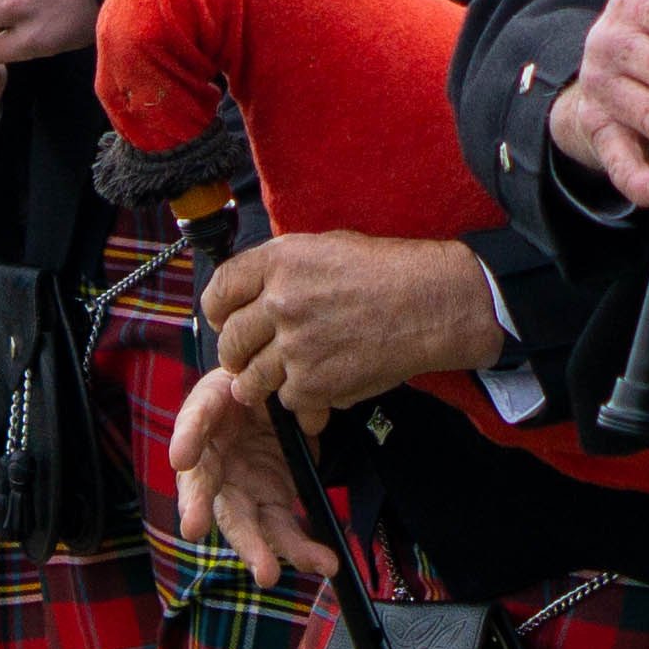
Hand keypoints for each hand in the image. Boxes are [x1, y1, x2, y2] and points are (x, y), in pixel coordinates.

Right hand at [162, 366, 339, 585]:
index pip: (195, 422)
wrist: (270, 401)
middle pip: (207, 490)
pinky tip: (325, 563)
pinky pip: (283, 531)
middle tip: (193, 527)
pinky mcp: (270, 503)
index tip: (181, 456)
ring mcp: (241, 489)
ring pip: (245, 523)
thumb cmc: (254, 383)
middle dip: (201, 510)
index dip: (187, 437)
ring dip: (258, 550)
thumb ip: (264, 388)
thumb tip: (290, 408)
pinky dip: (303, 549)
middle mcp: (216, 461)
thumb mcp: (255, 373)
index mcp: (207, 415)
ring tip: (267, 575)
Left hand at [202, 232, 507, 418]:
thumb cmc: (388, 272)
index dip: (217, 311)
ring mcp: (295, 346)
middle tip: (249, 356)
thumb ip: (282, 269)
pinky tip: (319, 384)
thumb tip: (251, 292)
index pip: (219, 291)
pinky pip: (287, 400)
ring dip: (259, 383)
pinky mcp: (313, 383)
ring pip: (249, 378)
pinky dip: (300, 398)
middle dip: (235, 352)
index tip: (224, 320)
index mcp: (279, 262)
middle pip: (229, 339)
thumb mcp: (325, 248)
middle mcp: (280, 302)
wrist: (431, 305)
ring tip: (277, 378)